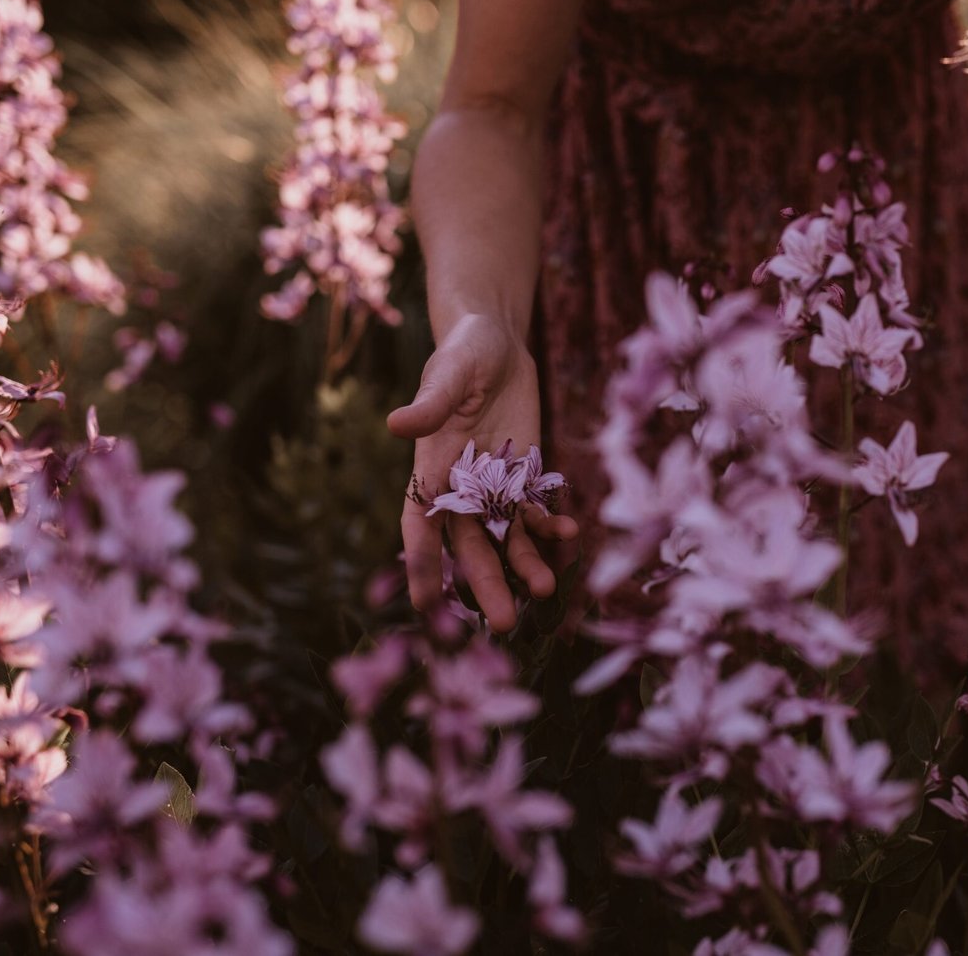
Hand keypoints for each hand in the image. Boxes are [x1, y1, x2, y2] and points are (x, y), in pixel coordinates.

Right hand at [387, 313, 578, 628]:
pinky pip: (536, 509)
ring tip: (546, 591)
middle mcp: (460, 485)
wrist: (497, 341)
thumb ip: (430, 405)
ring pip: (506, 537)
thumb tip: (397, 424)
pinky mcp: (525, 473)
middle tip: (501, 625)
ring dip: (524, 566)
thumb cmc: (462, 353)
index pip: (420, 525)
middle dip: (484, 584)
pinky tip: (570, 533)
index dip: (421, 566)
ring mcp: (495, 483)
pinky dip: (551, 525)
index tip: (425, 608)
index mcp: (430, 467)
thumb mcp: (447, 374)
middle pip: (469, 545)